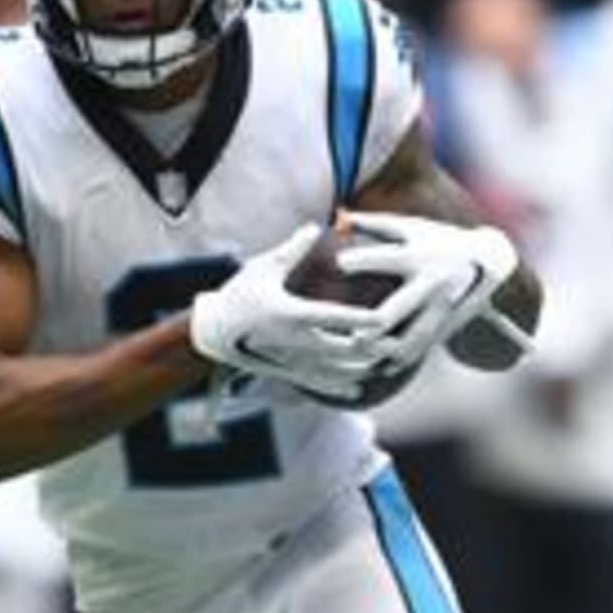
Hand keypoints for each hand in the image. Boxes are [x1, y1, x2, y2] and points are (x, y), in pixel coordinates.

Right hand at [190, 225, 394, 399]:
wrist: (214, 332)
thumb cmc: (240, 293)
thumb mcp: (264, 267)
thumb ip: (293, 249)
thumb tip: (315, 225)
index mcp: (293, 312)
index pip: (337, 318)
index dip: (364, 320)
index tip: (387, 318)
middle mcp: (297, 340)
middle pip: (346, 350)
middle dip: (373, 347)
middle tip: (399, 340)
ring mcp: (293, 360)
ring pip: (337, 371)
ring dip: (363, 367)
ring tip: (387, 359)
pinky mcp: (289, 372)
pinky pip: (320, 385)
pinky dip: (342, 387)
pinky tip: (359, 388)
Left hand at [338, 212, 525, 371]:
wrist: (489, 261)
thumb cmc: (439, 240)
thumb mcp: (410, 227)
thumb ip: (373, 224)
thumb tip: (338, 218)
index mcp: (419, 256)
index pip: (385, 258)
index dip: (359, 261)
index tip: (339, 264)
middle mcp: (430, 284)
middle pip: (394, 310)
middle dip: (368, 323)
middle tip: (345, 330)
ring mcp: (440, 309)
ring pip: (408, 341)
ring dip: (382, 351)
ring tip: (358, 353)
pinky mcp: (446, 326)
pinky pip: (421, 350)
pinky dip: (400, 361)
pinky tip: (379, 367)